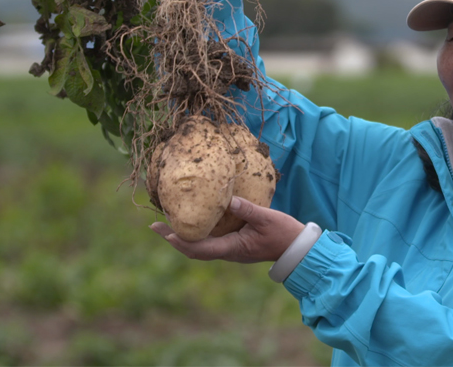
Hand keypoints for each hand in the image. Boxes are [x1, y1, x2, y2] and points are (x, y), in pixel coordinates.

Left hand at [150, 197, 304, 262]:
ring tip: (168, 225)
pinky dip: (197, 234)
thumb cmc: (283, 233)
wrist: (297, 249)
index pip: (198, 248)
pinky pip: (210, 242)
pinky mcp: (235, 245)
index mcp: (232, 248)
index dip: (178, 240)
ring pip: (201, 247)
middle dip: (174, 238)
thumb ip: (246, 209)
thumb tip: (226, 198)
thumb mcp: (266, 218)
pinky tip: (194, 224)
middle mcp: (228, 252)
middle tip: (155, 226)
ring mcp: (231, 251)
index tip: (162, 231)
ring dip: (183, 237)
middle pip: (194, 250)